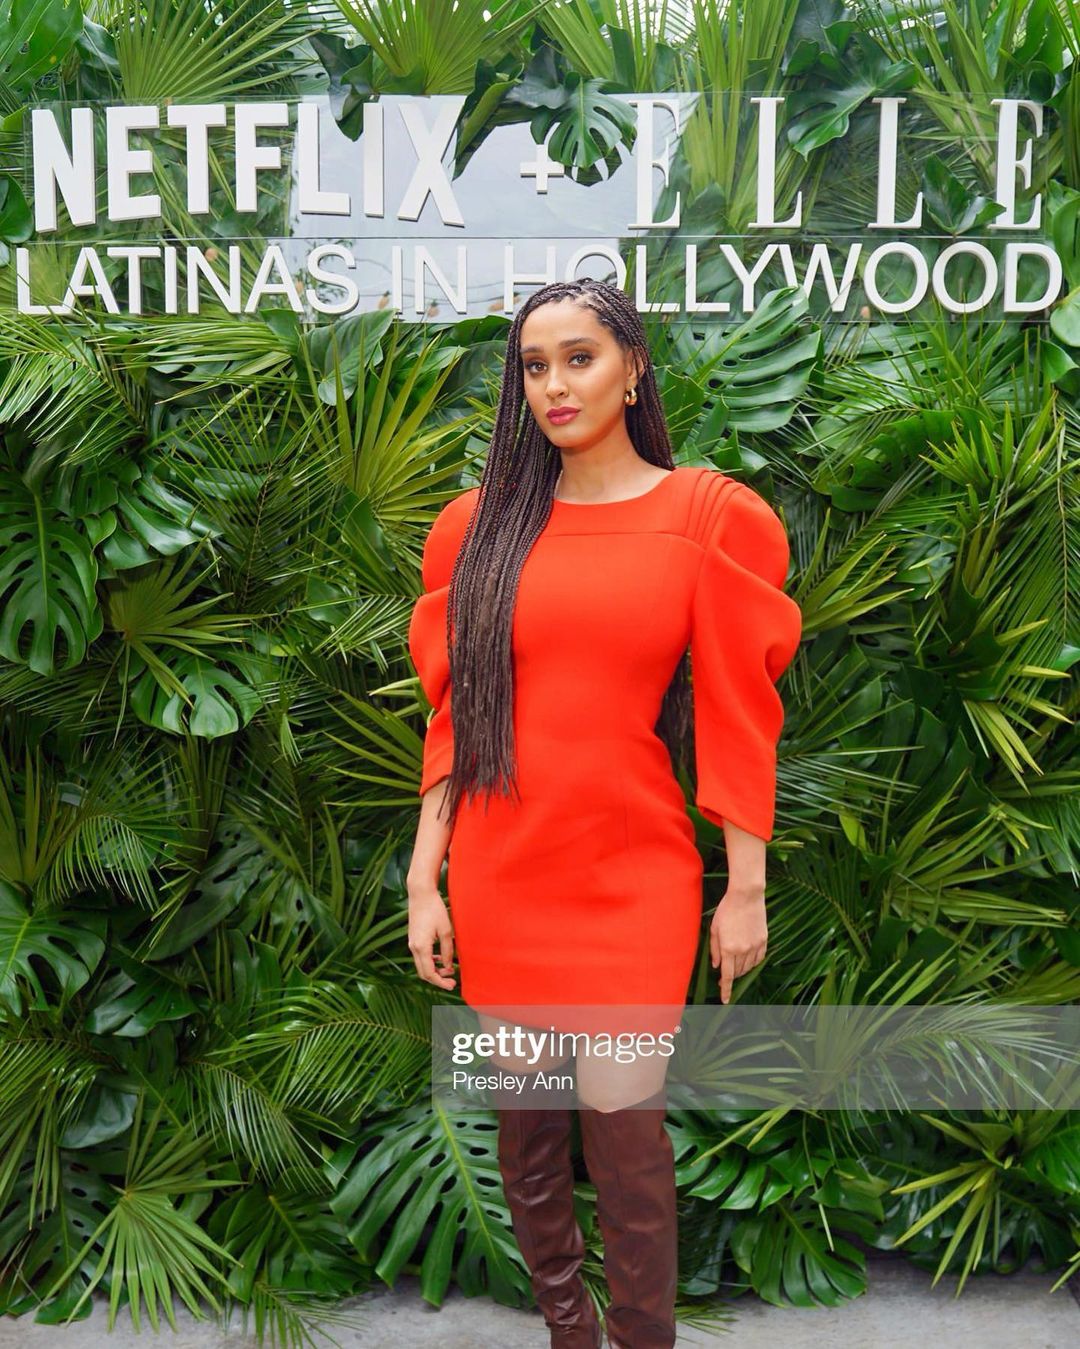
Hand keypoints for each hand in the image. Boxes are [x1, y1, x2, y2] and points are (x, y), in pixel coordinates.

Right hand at [407, 886, 456, 988]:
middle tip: (452, 981)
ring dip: (434, 971)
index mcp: (421, 947)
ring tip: (449, 971)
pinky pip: (420, 957)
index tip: (452, 985)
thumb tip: (448, 967)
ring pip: (421, 965)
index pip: (429, 973)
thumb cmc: (435, 910)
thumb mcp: (446, 931)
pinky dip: (430, 962)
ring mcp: (412, 944)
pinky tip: (441, 959)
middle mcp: (413, 947)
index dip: (440, 982)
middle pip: (423, 973)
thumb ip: (447, 951)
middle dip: (437, 979)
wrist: (421, 894)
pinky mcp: (413, 939)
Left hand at [709, 886, 766, 1004]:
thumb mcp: (714, 929)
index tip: (725, 1001)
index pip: (727, 976)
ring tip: (735, 963)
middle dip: (731, 976)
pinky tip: (748, 959)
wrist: (746, 896)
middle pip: (738, 972)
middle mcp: (743, 950)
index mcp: (728, 948)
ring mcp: (755, 946)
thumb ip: (714, 949)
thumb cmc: (726, 910)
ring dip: (741, 970)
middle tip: (725, 975)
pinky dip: (753, 963)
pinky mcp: (764, 941)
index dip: (726, 990)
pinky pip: (759, 959)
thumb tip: (716, 966)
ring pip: (749, 967)